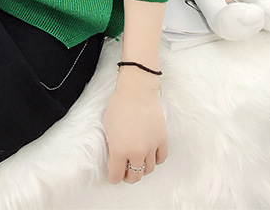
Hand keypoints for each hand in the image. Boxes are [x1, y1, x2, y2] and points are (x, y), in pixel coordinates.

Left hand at [102, 69, 167, 183]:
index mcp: (119, 149)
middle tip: (125, 172)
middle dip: (128, 177)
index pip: (116, 175)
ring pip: (148, 169)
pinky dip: (155, 161)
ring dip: (142, 169)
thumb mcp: (107, 125)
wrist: (137, 91)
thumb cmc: (119, 104)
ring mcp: (151, 147)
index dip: (113, 178)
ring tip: (137, 162)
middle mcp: (136, 152)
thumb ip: (112, 143)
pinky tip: (150, 156)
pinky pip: (160, 159)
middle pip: (135, 176)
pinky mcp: (162, 140)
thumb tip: (115, 154)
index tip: (113, 177)